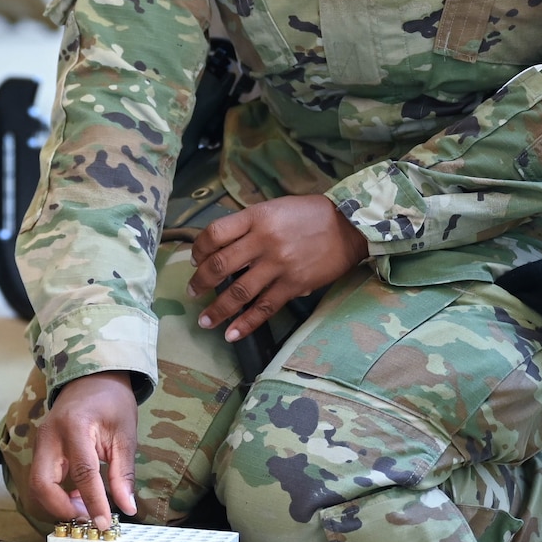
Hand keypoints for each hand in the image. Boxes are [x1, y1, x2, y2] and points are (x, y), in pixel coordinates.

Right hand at [26, 371, 139, 527]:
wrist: (91, 379)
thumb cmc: (112, 402)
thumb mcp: (125, 435)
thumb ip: (123, 473)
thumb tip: (127, 507)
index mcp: (74, 427)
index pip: (82, 473)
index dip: (93, 503)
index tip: (105, 524)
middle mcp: (49, 435)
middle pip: (42, 483)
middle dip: (61, 509)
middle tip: (88, 520)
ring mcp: (40, 442)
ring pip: (36, 485)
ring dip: (57, 504)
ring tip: (86, 508)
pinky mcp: (40, 449)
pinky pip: (41, 479)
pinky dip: (56, 495)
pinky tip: (78, 497)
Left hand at [188, 195, 367, 342]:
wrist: (349, 226)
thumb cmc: (309, 214)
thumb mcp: (274, 208)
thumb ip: (249, 225)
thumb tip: (223, 247)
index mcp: (256, 217)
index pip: (215, 234)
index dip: (199, 249)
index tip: (194, 260)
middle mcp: (264, 241)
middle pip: (220, 265)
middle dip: (201, 282)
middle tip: (192, 292)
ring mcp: (278, 265)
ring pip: (238, 292)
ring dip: (217, 309)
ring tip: (204, 321)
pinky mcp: (294, 285)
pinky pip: (264, 308)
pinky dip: (246, 323)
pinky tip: (232, 333)